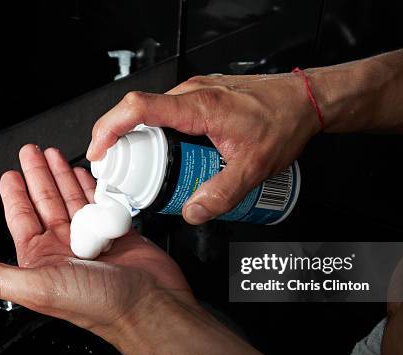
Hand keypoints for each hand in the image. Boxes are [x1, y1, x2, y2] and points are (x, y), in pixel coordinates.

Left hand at [0, 144, 190, 339]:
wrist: (148, 304)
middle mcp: (64, 248)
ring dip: (62, 176)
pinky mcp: (116, 233)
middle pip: (46, 202)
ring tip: (55, 155)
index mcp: (42, 260)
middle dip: (37, 175)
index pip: (21, 219)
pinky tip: (85, 174)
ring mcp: (91, 239)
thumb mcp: (37, 286)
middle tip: (32, 152)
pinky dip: (91, 186)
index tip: (10, 174)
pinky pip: (100, 203)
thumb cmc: (99, 303)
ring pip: (71, 199)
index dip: (14, 195)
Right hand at [88, 74, 320, 223]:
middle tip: (121, 175)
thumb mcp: (254, 167)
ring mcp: (195, 94)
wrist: (304, 101)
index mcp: (199, 106)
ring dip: (141, 142)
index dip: (109, 128)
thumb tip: (192, 211)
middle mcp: (192, 94)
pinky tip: (170, 158)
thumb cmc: (283, 121)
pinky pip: (167, 115)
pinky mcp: (200, 99)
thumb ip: (222, 193)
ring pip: (153, 116)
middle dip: (120, 144)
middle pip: (138, 114)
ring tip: (146, 171)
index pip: (138, 108)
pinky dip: (158, 136)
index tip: (98, 151)